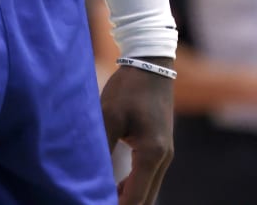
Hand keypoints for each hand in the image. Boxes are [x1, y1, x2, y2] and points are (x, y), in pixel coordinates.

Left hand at [100, 61, 173, 204]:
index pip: (135, 197)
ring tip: (101, 199)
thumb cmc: (129, 89)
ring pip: (148, 191)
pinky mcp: (160, 148)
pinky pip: (148, 178)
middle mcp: (163, 159)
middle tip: (96, 203)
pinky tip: (114, 188)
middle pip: (145, 200)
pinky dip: (133, 188)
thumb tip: (91, 177)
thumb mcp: (109, 117)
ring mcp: (165, 154)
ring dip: (128, 199)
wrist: (151, 64)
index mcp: (152, 154)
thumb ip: (101, 149)